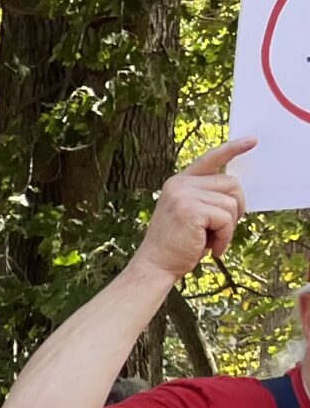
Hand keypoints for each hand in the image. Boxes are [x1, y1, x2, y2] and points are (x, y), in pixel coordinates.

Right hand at [131, 140, 250, 284]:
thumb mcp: (190, 214)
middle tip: (224, 229)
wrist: (155, 266)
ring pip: (231, 204)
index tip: (252, 141)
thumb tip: (237, 193)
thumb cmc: (176, 245)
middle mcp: (180, 184)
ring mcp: (184, 196)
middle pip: (231, 184)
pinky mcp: (191, 210)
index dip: (233, 149)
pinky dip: (224, 237)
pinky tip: (211, 248)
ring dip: (228, 228)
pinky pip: (226, 219)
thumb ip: (206, 198)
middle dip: (236, 209)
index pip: (211, 159)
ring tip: (212, 242)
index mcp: (179, 182)